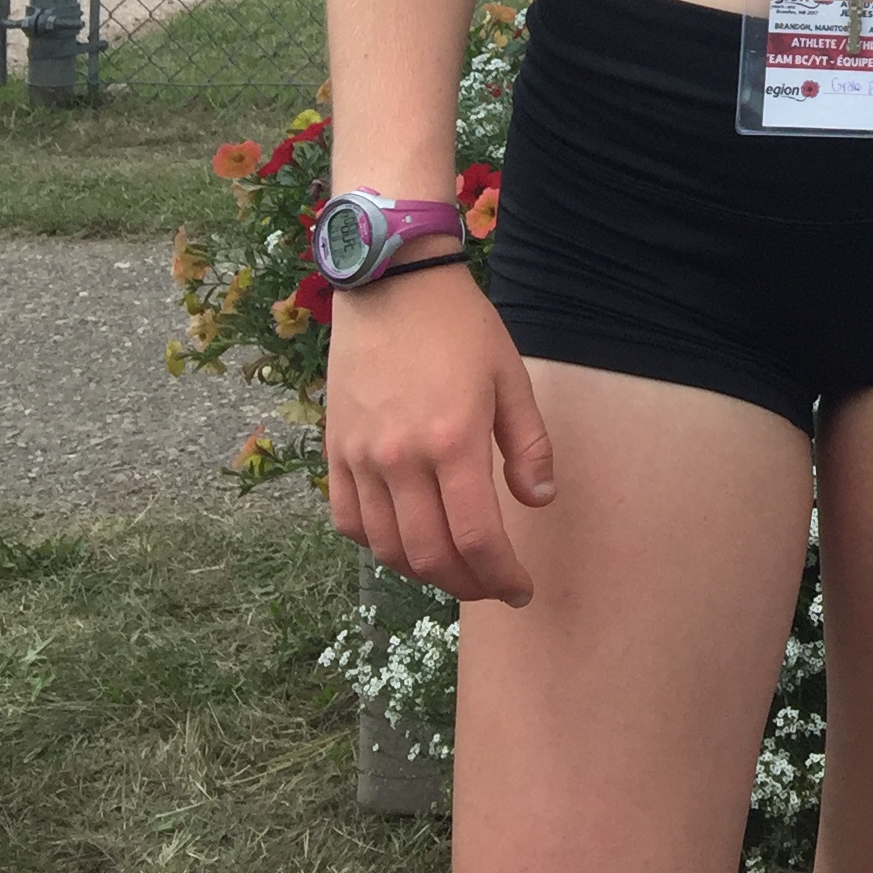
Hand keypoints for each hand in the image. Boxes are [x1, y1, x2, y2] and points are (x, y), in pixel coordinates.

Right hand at [326, 265, 555, 606]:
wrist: (391, 284)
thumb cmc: (460, 326)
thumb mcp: (511, 377)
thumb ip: (528, 445)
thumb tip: (538, 501)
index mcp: (454, 441)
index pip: (477, 538)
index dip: (501, 576)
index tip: (520, 588)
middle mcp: (401, 459)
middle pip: (430, 556)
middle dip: (467, 583)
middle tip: (491, 584)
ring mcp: (361, 458)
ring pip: (387, 548)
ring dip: (424, 571)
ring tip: (454, 566)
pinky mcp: (335, 450)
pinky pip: (349, 521)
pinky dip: (377, 545)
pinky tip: (404, 538)